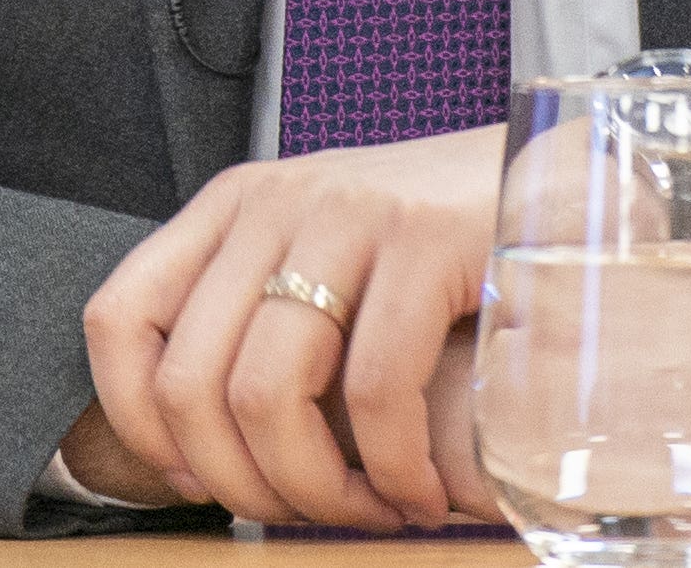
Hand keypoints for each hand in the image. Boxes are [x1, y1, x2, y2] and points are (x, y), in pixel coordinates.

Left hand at [79, 126, 501, 526]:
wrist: (570, 176)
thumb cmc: (449, 252)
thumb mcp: (334, 271)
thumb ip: (267, 330)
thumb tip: (199, 454)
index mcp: (234, 207)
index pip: (120, 319)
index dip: (139, 425)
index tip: (199, 480)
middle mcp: (276, 201)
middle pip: (189, 380)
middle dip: (241, 483)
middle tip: (305, 516)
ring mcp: (348, 212)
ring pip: (264, 393)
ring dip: (315, 489)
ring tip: (369, 510)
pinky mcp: (425, 236)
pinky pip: (373, 389)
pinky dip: (393, 469)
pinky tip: (420, 492)